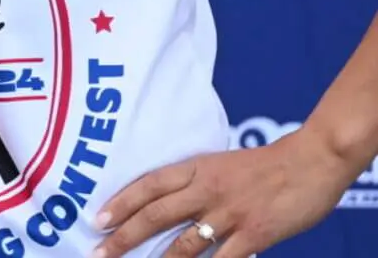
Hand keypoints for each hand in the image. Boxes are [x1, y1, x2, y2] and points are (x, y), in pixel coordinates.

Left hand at [91, 127, 353, 256]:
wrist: (311, 160)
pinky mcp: (254, 234)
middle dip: (124, 236)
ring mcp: (229, 213)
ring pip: (183, 243)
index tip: (98, 219)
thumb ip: (196, 182)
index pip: (149, 185)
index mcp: (196, 168)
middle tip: (98, 251)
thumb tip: (167, 203)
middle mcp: (206, 190)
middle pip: (156, 214)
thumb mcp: (220, 164)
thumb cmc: (265, 164)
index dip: (121, 202)